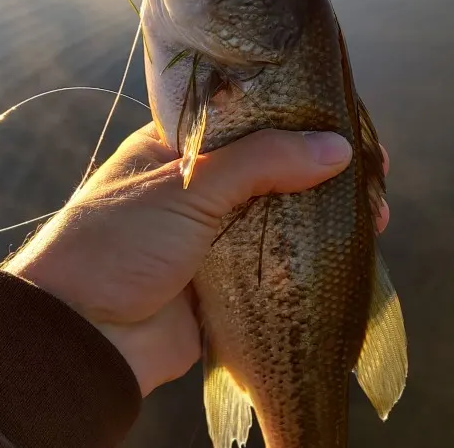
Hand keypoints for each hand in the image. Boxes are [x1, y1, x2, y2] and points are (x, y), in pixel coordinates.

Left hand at [4, 124, 390, 396]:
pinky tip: (349, 250)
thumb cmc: (118, 242)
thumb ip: (262, 162)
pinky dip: (310, 256)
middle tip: (373, 175)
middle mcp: (199, 184)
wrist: (80, 337)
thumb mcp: (188, 187)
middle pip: (273, 167)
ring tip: (373, 215)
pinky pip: (278, 262)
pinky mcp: (227, 281)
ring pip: (281, 214)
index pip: (249, 117)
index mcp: (177, 146)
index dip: (298, 118)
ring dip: (324, 214)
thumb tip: (336, 147)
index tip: (346, 123)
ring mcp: (214, 233)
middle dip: (322, 170)